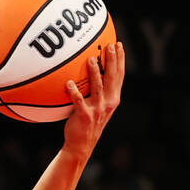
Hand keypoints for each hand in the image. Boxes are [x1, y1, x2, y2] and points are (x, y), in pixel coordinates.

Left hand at [64, 42, 124, 158]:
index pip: (119, 75)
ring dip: (95, 73)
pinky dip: (74, 92)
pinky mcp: (84, 116)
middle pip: (112, 78)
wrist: (81, 144)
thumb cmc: (87, 122)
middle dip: (112, 60)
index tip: (118, 44)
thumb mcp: (98, 106)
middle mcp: (108, 102)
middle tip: (109, 45)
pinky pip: (78, 101)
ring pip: (97, 87)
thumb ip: (98, 91)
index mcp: (113, 98)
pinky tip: (68, 83)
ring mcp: (97, 109)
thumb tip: (91, 71)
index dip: (120, 59)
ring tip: (90, 59)